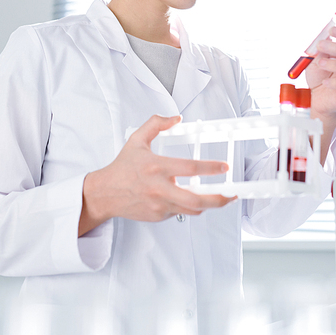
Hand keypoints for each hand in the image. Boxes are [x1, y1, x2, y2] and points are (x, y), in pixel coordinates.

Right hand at [79, 114, 234, 235]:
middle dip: (218, 199)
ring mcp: (159, 205)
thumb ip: (156, 124)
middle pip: (196, 200)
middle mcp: (160, 188)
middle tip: (230, 194)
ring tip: (219, 198)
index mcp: (157, 167)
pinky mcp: (158, 216)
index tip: (224, 167)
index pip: (190, 168)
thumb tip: (176, 118)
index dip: (210, 168)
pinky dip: (188, 206)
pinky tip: (190, 198)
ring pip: (191, 210)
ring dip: (208, 204)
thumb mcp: (137, 139)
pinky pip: (179, 212)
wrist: (105, 193)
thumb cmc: (122, 167)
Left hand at [306, 26, 335, 120]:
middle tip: (320, 46)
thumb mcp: (315, 59)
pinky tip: (324, 82)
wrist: (314, 97)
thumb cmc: (318, 75)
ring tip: (320, 64)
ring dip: (335, 65)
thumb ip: (320, 49)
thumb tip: (322, 36)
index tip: (331, 30)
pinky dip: (335, 82)